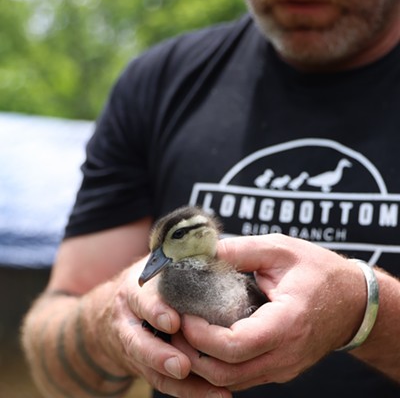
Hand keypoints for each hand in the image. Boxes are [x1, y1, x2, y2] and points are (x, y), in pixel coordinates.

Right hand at [92, 256, 230, 397]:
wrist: (107, 314)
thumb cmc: (146, 284)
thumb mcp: (155, 264)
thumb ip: (179, 254)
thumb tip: (213, 239)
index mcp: (136, 289)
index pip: (142, 299)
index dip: (155, 310)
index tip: (173, 321)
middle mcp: (129, 318)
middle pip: (138, 341)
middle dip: (158, 354)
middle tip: (183, 365)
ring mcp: (133, 345)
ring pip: (150, 367)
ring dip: (179, 382)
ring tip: (212, 392)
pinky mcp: (142, 364)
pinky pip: (161, 382)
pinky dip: (186, 392)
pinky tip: (215, 397)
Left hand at [178, 234, 365, 389]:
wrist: (353, 302)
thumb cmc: (319, 272)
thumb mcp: (279, 249)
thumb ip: (239, 249)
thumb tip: (200, 253)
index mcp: (287, 323)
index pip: (235, 345)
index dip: (201, 334)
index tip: (183, 313)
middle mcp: (286, 354)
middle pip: (226, 372)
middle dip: (191, 352)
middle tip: (174, 324)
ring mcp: (284, 367)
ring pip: (231, 380)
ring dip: (201, 361)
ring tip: (184, 332)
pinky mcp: (280, 369)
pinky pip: (241, 375)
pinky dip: (217, 363)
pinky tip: (205, 341)